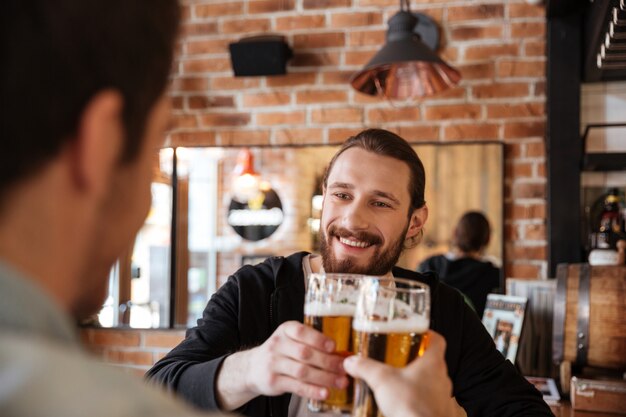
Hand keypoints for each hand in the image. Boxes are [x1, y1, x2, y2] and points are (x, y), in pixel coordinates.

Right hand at [216, 321, 346, 409]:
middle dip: (327, 362)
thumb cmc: (281, 352)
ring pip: (302, 371)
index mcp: (285, 330)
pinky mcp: (273, 381)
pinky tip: (325, 392)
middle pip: (305, 353)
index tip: (334, 346)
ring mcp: (273, 364)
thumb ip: (311, 343)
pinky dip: (312, 390)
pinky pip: (296, 387)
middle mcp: (277, 345)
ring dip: (324, 378)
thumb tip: (341, 353)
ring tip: (341, 382)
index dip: (318, 339)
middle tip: (344, 368)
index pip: (301, 332)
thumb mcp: (291, 339)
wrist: (253, 367)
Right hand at [343, 331, 458, 416]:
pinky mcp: (439, 412)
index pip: (437, 340)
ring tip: (399, 383)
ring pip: (432, 382)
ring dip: (418, 380)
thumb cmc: (412, 405)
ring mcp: (443, 397)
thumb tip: (352, 362)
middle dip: (416, 359)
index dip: (427, 334)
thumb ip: (366, 367)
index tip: (416, 333)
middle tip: (400, 359)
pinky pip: (431, 401)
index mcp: (433, 363)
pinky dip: (419, 399)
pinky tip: (404, 402)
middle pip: (432, 361)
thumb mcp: (382, 380)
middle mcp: (442, 378)